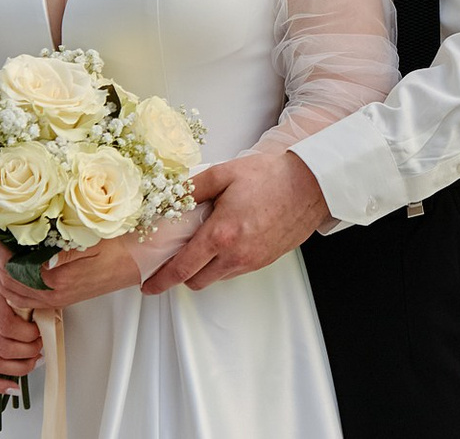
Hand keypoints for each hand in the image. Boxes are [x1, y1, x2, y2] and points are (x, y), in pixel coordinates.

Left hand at [0, 234, 142, 311]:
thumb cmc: (122, 249)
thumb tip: (27, 243)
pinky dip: (13, 284)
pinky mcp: (62, 298)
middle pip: (8, 285)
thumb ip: (58, 246)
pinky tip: (14, 268)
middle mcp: (53, 295)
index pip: (13, 269)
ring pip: (14, 295)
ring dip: (2, 274)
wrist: (141, 263)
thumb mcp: (91, 240)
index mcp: (57, 281)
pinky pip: (27, 297)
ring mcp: (57, 299)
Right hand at [0, 272, 41, 394]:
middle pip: (2, 346)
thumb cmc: (3, 288)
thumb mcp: (15, 285)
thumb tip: (50, 320)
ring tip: (34, 362)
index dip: (27, 334)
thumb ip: (28, 299)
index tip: (40, 333)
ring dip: (18, 368)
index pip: (7, 325)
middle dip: (27, 352)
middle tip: (40, 347)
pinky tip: (13, 388)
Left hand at [142, 151, 328, 293]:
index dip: (161, 280)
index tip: (149, 285)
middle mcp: (236, 254)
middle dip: (182, 274)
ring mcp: (252, 261)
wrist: (310, 185)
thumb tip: (169, 198)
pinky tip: (229, 240)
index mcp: (221, 234)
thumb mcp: (225, 173)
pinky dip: (225, 262)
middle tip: (176, 256)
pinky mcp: (265, 261)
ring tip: (208, 241)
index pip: (182, 268)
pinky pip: (236, 270)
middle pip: (197, 281)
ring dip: (206, 268)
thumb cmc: (271, 177)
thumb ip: (192, 188)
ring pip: (217, 277)